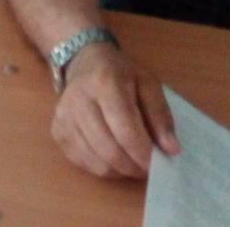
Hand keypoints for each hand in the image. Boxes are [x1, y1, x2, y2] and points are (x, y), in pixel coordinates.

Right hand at [51, 43, 178, 178]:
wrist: (84, 60)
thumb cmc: (120, 73)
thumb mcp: (147, 83)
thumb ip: (160, 115)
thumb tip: (171, 149)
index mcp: (105, 83)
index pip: (126, 130)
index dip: (144, 153)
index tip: (158, 162)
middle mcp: (79, 100)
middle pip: (110, 150)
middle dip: (134, 166)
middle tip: (147, 166)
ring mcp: (64, 117)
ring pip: (97, 162)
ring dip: (121, 170)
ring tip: (131, 160)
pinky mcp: (58, 131)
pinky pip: (84, 164)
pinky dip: (104, 168)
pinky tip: (112, 155)